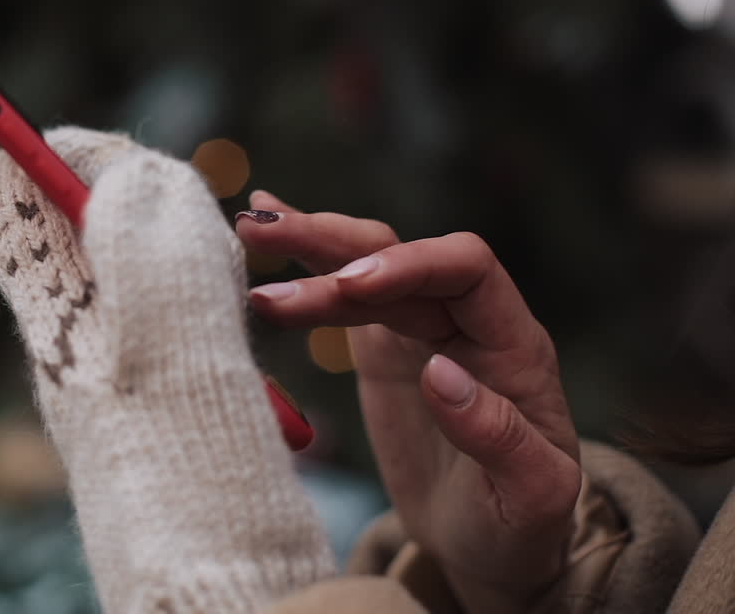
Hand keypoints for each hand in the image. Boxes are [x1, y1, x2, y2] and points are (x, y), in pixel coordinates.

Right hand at [236, 190, 580, 612]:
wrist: (490, 547)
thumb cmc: (519, 525)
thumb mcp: (529, 497)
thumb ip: (498, 435)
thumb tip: (440, 373)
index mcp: (512, 345)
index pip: (466, 269)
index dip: (408, 265)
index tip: (348, 286)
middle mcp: (465, 320)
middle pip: (400, 254)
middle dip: (333, 245)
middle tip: (266, 239)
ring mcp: (419, 328)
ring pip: (364, 262)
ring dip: (308, 245)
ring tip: (248, 231)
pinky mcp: (381, 345)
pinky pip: (342, 291)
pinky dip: (304, 261)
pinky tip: (263, 233)